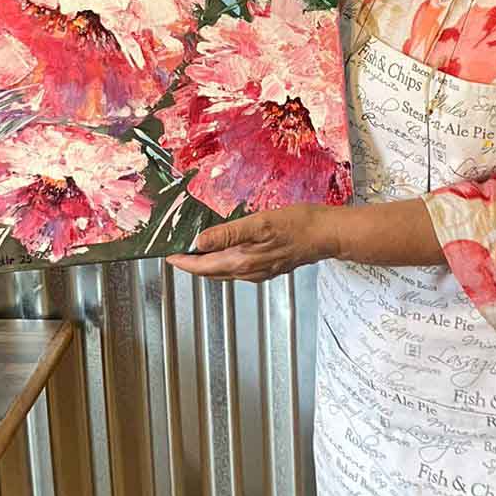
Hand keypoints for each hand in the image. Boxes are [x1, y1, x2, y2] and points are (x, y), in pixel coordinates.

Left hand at [167, 204, 340, 281]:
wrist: (327, 235)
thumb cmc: (298, 225)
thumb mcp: (259, 223)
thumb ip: (228, 234)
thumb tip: (200, 242)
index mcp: (242, 261)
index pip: (203, 266)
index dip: (183, 262)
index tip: (169, 256)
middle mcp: (248, 271)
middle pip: (211, 272)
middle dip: (192, 265)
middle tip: (178, 254)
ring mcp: (260, 271)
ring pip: (224, 272)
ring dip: (208, 265)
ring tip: (196, 253)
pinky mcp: (269, 267)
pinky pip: (238, 269)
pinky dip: (225, 263)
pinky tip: (227, 252)